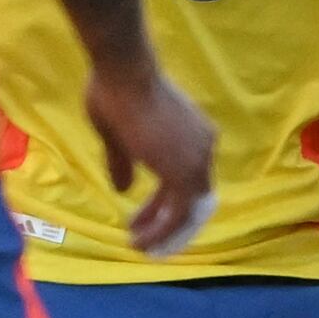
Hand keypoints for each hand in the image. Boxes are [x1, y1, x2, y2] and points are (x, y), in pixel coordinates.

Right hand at [84, 59, 217, 256]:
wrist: (123, 71)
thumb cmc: (116, 92)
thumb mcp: (118, 135)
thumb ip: (124, 162)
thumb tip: (122, 188)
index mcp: (194, 133)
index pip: (185, 177)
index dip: (164, 201)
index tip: (143, 216)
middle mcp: (203, 147)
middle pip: (190, 196)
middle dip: (166, 220)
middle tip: (143, 237)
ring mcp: (197, 160)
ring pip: (186, 209)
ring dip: (163, 232)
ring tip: (138, 245)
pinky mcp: (184, 173)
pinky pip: (177, 215)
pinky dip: (162, 232)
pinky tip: (140, 241)